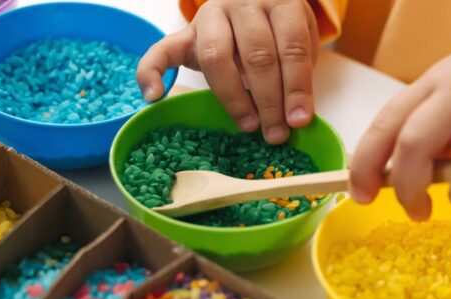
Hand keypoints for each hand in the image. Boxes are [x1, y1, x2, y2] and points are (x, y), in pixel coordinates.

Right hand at [136, 0, 319, 143]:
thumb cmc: (278, 27)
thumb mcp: (299, 35)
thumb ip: (297, 68)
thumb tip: (295, 117)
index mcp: (280, 2)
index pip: (291, 47)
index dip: (297, 86)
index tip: (299, 120)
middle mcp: (243, 4)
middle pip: (257, 54)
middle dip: (269, 100)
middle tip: (276, 133)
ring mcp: (210, 16)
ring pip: (217, 57)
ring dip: (234, 98)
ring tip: (248, 125)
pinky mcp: (184, 31)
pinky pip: (161, 49)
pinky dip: (151, 72)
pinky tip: (154, 96)